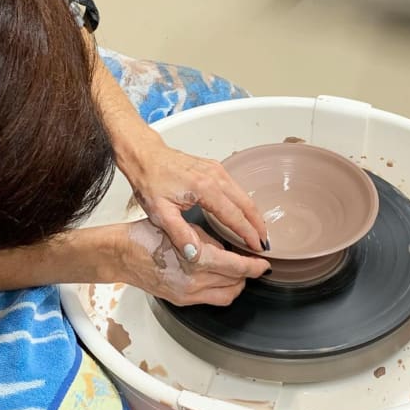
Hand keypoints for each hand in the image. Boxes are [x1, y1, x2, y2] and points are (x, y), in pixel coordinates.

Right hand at [115, 220, 269, 305]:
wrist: (122, 255)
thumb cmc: (148, 236)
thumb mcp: (186, 230)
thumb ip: (212, 242)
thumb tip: (232, 249)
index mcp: (197, 261)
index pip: (238, 268)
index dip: (255, 266)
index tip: (264, 262)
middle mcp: (194, 282)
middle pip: (236, 283)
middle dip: (248, 274)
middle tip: (253, 263)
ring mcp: (188, 294)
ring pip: (227, 295)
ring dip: (236, 284)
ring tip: (238, 271)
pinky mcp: (182, 301)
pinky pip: (212, 299)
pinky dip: (222, 289)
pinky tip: (220, 277)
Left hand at [122, 136, 268, 260]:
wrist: (145, 155)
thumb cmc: (150, 180)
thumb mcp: (159, 212)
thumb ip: (179, 234)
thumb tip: (195, 254)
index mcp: (205, 189)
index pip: (235, 216)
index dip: (248, 234)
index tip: (257, 247)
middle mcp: (216, 177)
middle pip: (247, 204)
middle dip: (258, 225)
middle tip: (264, 243)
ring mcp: (218, 170)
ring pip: (244, 195)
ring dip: (253, 214)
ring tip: (258, 232)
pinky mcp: (216, 168)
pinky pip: (237, 188)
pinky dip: (245, 204)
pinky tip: (244, 214)